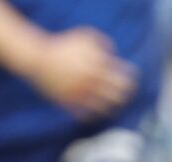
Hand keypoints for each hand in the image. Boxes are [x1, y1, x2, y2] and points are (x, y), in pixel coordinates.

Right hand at [21, 28, 136, 116]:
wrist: (38, 58)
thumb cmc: (64, 46)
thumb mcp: (85, 36)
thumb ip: (103, 42)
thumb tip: (115, 54)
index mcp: (96, 65)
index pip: (122, 76)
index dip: (132, 77)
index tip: (134, 78)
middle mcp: (90, 81)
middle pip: (117, 95)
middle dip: (126, 95)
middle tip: (129, 94)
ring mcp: (80, 93)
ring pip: (104, 108)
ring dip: (112, 107)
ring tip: (114, 105)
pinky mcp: (69, 103)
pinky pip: (86, 115)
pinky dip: (93, 115)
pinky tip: (96, 112)